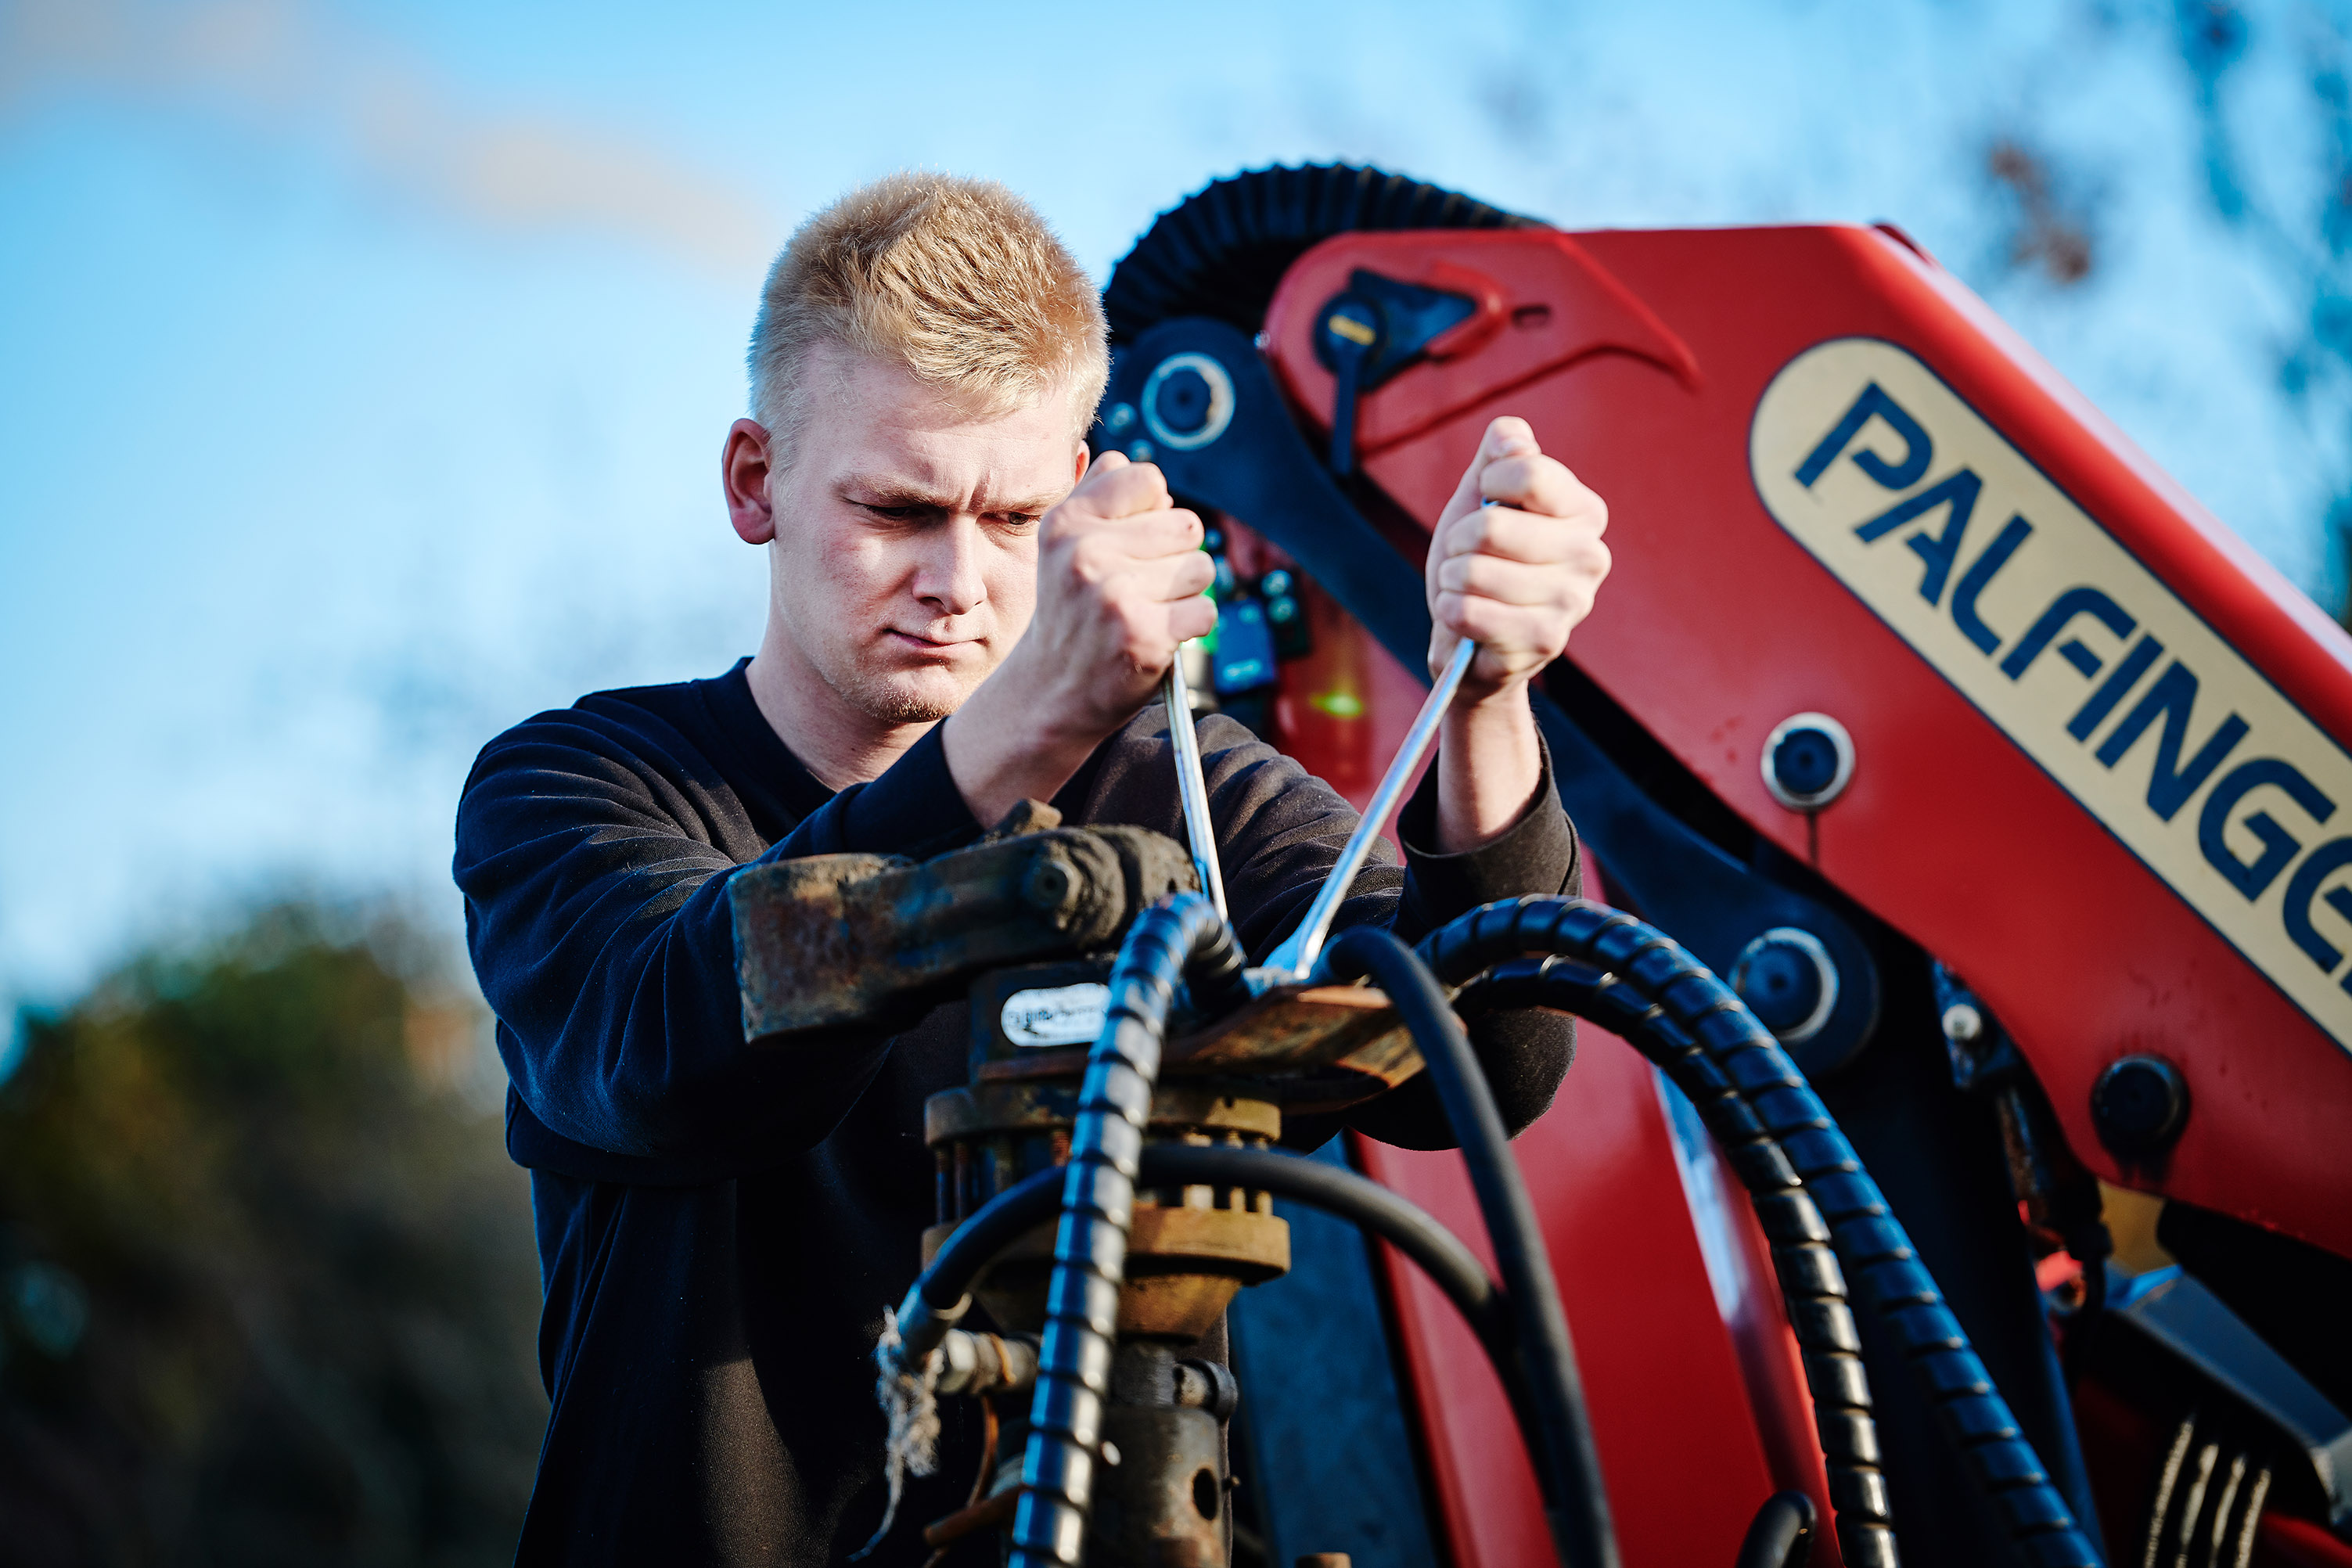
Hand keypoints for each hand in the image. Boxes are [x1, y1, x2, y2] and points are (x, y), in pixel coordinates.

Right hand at [944, 452, 1215, 822]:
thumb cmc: (1072, 614)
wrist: (1051, 693)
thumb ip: (1097, 495)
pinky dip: (1191, 627)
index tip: (1132, 545)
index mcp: (1066, 523)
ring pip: (1201, 568)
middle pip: (1187, 525)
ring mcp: (1113, 596)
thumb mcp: (1062, 546)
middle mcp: (1085, 554)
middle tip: (1138, 590)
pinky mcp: (1143, 636)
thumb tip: (1141, 470)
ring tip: (1145, 612)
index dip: (1154, 513)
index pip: (1149, 479)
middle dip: (1175, 558)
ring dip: (1184, 593)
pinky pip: (1205, 610)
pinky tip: (1158, 636)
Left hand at [1426, 417, 1609, 703]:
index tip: (1486, 503)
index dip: (1488, 483)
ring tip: (1463, 589)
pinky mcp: (1546, 641)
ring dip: (1450, 579)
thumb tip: (1511, 435)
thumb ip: (1499, 454)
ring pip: (1473, 572)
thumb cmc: (1479, 560)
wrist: (1472, 636)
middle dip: (1457, 541)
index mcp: (1584, 511)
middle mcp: (1591, 555)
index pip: (1528, 471)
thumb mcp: (1482, 496)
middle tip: (1464, 557)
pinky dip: (1450, 612)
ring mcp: (1573, 602)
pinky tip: (1463, 618)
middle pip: (1492, 526)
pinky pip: (1467, 612)